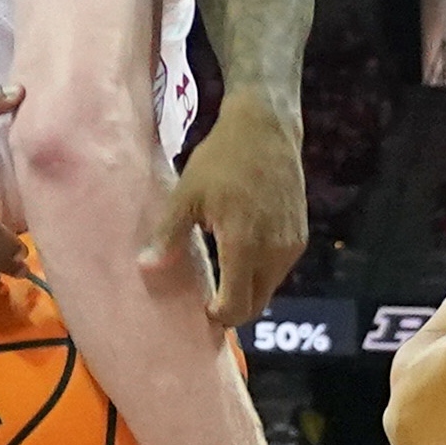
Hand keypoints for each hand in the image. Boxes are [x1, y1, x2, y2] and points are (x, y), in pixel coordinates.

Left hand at [149, 98, 303, 328]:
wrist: (266, 128)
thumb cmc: (221, 159)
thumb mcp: (187, 195)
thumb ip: (169, 236)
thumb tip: (146, 268)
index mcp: (244, 246)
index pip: (237, 306)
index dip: (218, 316)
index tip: (201, 309)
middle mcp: (274, 252)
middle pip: (257, 304)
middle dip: (233, 309)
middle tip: (209, 299)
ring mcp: (291, 245)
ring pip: (269, 287)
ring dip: (247, 289)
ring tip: (223, 273)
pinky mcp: (300, 235)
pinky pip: (279, 269)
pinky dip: (260, 271)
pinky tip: (241, 252)